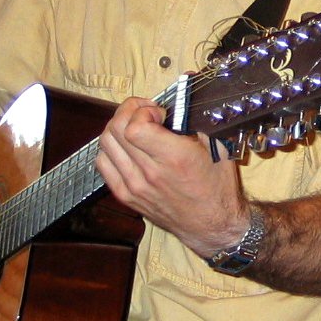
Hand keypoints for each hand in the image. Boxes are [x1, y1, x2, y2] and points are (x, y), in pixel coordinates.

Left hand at [95, 98, 247, 255]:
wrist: (212, 225)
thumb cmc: (218, 187)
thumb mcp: (216, 147)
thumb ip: (195, 121)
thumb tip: (183, 95)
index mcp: (174, 159)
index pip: (134, 127)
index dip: (142, 111)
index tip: (158, 112)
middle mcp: (149, 173)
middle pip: (115, 130)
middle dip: (129, 111)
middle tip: (146, 112)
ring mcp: (134, 186)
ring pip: (105, 144)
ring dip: (118, 127)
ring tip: (136, 127)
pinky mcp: (126, 196)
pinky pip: (103, 163)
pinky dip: (111, 148)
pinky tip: (128, 147)